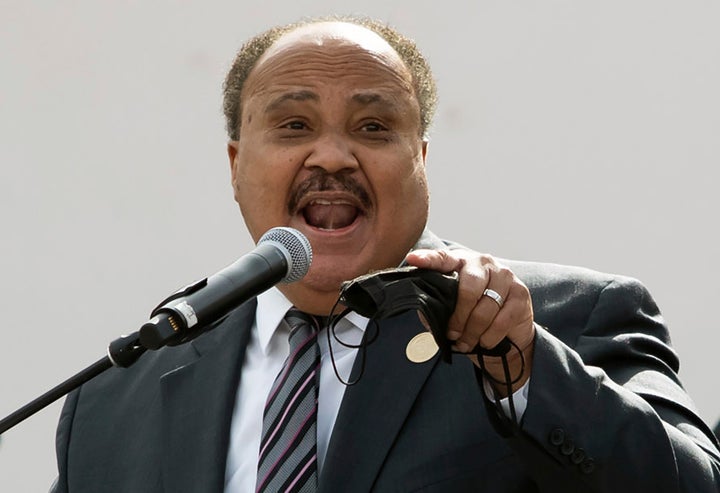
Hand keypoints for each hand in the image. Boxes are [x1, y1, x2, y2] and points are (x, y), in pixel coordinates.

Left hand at [405, 248, 534, 395]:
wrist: (510, 333)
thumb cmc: (474, 317)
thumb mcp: (452, 310)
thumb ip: (436, 305)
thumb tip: (422, 308)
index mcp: (461, 262)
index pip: (442, 258)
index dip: (428, 259)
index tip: (413, 258)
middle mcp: (484, 263)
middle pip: (468, 289)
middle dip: (458, 317)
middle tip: (452, 334)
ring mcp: (505, 276)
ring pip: (485, 309)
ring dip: (473, 332)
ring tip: (466, 342)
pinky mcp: (521, 293)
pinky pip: (501, 321)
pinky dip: (489, 337)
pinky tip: (483, 342)